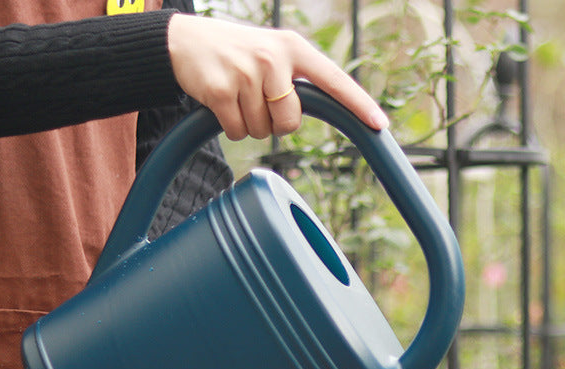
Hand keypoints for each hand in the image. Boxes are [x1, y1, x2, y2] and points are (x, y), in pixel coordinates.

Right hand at [167, 14, 388, 139]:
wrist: (184, 41)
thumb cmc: (237, 55)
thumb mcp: (273, 56)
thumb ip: (297, 80)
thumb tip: (318, 115)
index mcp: (294, 48)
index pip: (334, 81)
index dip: (358, 105)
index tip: (380, 125)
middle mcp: (274, 58)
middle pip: (291, 123)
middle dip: (274, 122)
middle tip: (256, 99)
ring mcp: (248, 73)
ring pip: (264, 131)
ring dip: (249, 123)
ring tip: (236, 94)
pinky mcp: (223, 90)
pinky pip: (239, 132)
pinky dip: (230, 126)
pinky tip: (221, 101)